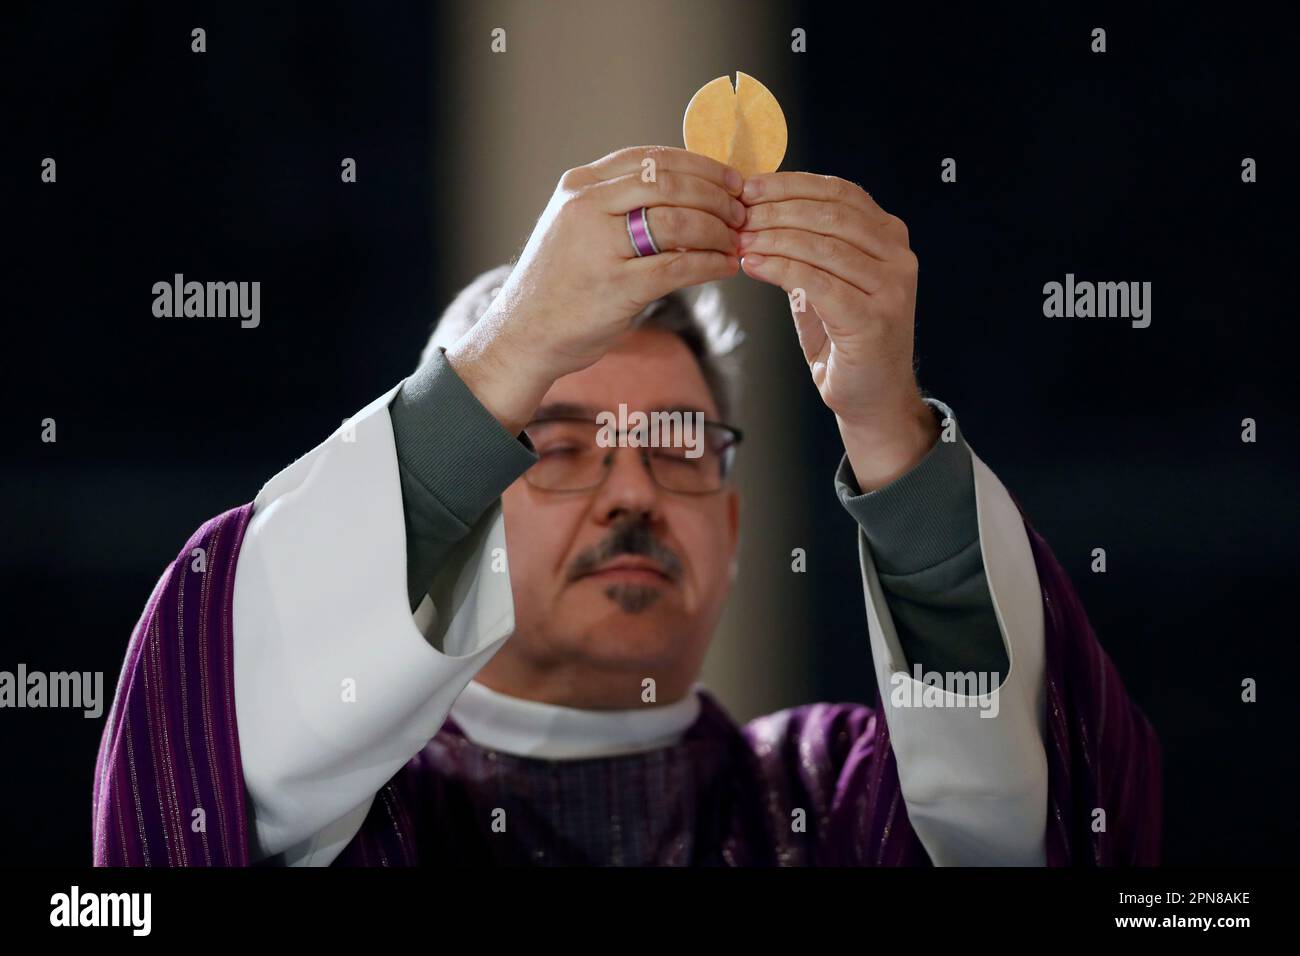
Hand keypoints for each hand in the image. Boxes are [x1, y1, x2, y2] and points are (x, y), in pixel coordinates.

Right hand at [447, 146, 745, 433]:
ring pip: (678, 220)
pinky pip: (679, 265)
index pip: (651, 159)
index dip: (699, 165)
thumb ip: (618, 203)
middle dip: (716, 195)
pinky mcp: (616, 286)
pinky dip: (711, 264)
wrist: (522, 335)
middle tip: (742, 211)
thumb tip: (686, 187)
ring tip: (736, 241)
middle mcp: (586, 207)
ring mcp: (599, 246)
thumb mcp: (576, 226)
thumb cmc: (559, 283)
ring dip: (718, 230)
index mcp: (579, 186)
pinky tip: (726, 267)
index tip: (730, 178)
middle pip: (669, 182)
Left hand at [737, 172, 936, 489]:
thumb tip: (757, 210)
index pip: (839, 193)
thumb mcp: (825, 280)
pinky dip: (780, 268)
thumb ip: (805, 246)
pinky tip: (753, 265)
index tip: (749, 186)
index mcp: (889, 237)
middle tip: (737, 215)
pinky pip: (817, 282)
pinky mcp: (874, 319)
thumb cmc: (845, 339)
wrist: (872, 397)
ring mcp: (891, 288)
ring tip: (738, 240)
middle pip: (829, 214)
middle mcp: (898, 256)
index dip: (791, 185)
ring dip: (773, 238)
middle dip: (776, 211)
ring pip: (822, 245)